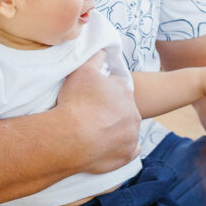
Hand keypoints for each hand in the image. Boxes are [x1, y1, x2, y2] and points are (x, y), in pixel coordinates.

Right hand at [57, 50, 141, 173]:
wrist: (72, 138)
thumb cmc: (76, 102)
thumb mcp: (82, 70)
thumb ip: (96, 57)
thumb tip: (104, 50)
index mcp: (124, 91)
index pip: (116, 87)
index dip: (103, 91)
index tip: (91, 97)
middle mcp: (133, 113)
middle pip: (122, 109)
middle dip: (110, 110)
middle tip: (91, 115)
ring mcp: (132, 135)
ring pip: (127, 129)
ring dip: (116, 129)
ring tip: (96, 132)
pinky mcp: (128, 154)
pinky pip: (129, 150)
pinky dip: (122, 147)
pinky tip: (109, 146)